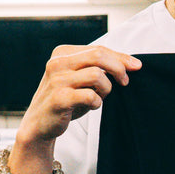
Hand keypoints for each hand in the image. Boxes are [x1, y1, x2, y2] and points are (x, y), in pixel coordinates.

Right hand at [15, 44, 141, 150]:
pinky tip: (91, 105)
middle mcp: (57, 63)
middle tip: (124, 82)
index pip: (98, 49)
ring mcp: (57, 81)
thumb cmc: (64, 99)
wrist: (39, 124)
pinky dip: (97, 102)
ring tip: (100, 97)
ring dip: (106, 88)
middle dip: (118, 68)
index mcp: (62, 53)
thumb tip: (131, 63)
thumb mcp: (79, 78)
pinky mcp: (59, 99)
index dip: (120, 57)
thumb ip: (98, 67)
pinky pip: (91, 96)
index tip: (135, 66)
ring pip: (97, 75)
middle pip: (99, 56)